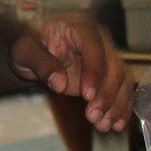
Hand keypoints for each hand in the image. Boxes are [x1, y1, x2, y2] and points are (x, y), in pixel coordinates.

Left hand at [13, 14, 134, 132]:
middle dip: (106, 94)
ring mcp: (108, 55)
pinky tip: (116, 125)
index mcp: (79, 25)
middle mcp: (100, 38)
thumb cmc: (29, 46)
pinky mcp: (111, 73)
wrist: (35, 53)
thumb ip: (41, 64)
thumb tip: (60, 84)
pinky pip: (124, 89)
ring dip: (116, 104)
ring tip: (102, 125)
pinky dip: (122, 107)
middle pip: (114, 65)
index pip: (94, 47)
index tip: (87, 96)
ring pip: (123, 79)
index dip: (94, 71)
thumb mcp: (26, 51)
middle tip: (93, 117)